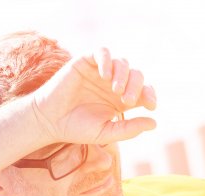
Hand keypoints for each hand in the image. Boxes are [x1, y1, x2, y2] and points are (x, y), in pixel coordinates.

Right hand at [29, 48, 157, 145]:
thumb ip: (129, 129)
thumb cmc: (76, 129)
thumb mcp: (106, 132)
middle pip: (136, 76)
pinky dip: (107, 61)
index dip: (150, 95)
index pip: (144, 91)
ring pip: (122, 63)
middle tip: (127, 100)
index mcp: (121, 100)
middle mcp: (113, 83)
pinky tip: (105, 76)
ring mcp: (100, 71)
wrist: (50, 121)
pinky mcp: (85, 62)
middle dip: (136, 87)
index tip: (151, 105)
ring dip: (123, 75)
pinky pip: (102, 53)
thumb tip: (154, 123)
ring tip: (115, 90)